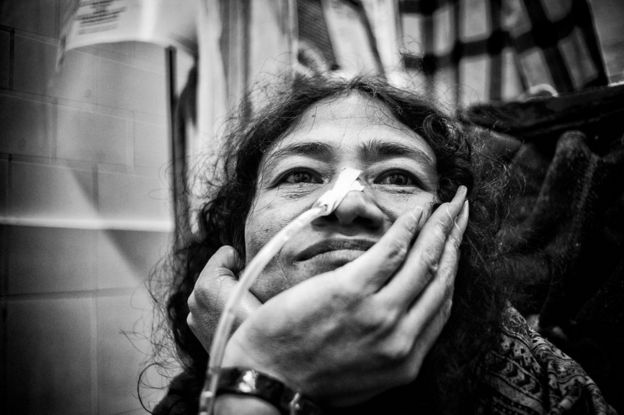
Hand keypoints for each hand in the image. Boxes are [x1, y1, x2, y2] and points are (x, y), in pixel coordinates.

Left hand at [187, 246, 261, 350]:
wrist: (251, 364)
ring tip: (242, 310)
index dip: (243, 263)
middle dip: (233, 278)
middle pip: (219, 272)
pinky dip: (220, 309)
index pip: (227, 254)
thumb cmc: (258, 323)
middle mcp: (195, 298)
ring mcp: (194, 315)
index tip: (251, 279)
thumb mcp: (259, 285)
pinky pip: (210, 307)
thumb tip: (245, 264)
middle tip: (248, 297)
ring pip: (215, 290)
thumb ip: (249, 267)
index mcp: (207, 284)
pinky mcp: (196, 328)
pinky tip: (233, 321)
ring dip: (226, 294)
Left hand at [222, 187, 468, 406]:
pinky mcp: (350, 291)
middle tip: (463, 212)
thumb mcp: (362, 377)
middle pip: (440, 278)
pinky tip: (417, 211)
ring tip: (450, 205)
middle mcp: (400, 338)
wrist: (266, 385)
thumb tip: (400, 320)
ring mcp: (378, 314)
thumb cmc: (306, 380)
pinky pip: (390, 251)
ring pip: (423, 261)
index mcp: (405, 360)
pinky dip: (408, 227)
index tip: (456, 248)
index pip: (441, 306)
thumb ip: (388, 350)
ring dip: (441, 227)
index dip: (453, 271)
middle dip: (455, 240)